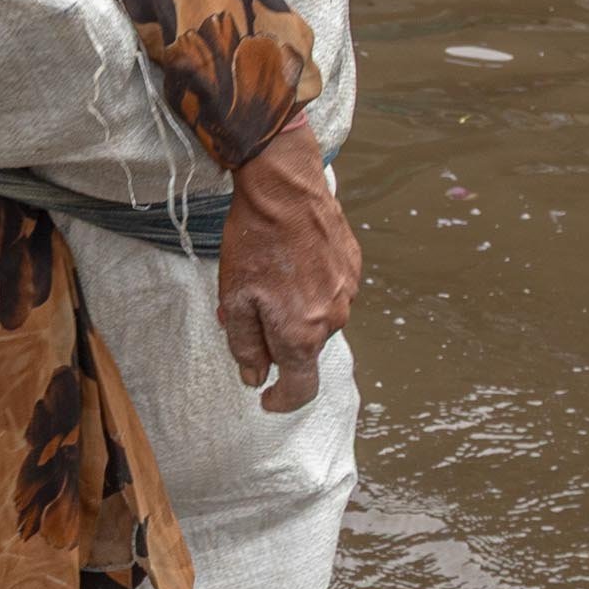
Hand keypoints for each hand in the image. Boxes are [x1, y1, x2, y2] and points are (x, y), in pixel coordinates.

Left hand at [213, 131, 358, 412]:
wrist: (284, 188)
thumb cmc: (255, 242)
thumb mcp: (236, 298)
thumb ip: (246, 345)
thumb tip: (256, 377)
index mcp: (302, 334)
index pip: (301, 388)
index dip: (282, 400)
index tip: (266, 399)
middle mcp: (332, 319)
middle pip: (305, 348)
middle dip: (279, 338)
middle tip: (251, 307)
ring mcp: (347, 291)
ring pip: (319, 318)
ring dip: (297, 310)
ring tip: (271, 275)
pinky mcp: (353, 266)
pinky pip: (332, 291)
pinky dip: (312, 286)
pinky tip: (292, 260)